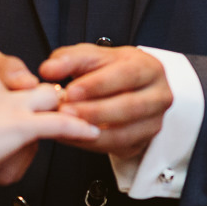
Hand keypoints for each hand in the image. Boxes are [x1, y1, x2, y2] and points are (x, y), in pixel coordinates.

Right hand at [0, 73, 99, 180]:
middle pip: (31, 85)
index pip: (2, 78)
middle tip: (54, 105)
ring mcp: (11, 106)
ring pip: (47, 101)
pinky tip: (89, 132)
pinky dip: (76, 127)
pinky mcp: (22, 125)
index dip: (12, 91)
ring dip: (59, 111)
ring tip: (69, 121)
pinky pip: (58, 124)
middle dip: (45, 96)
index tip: (14, 100)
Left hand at [40, 44, 172, 156]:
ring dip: (92, 132)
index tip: (72, 91)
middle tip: (65, 111)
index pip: (127, 75)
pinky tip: (71, 136)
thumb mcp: (91, 56)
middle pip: (130, 107)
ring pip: (125, 133)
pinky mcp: (142, 143)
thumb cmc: (111, 70)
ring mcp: (153, 123)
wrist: (130, 87)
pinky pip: (116, 148)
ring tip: (66, 125)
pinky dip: (90, 144)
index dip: (98, 84)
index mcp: (148, 68)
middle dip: (95, 111)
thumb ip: (68, 59)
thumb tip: (48, 69)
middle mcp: (158, 96)